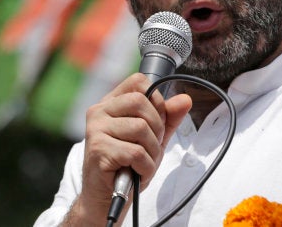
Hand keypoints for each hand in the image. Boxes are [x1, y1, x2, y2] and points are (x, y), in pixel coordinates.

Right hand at [76, 73, 191, 222]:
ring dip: (151, 151)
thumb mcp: (153, 138)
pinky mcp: (97, 150)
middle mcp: (99, 111)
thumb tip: (185, 99)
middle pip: (141, 102)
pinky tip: (137, 172)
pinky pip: (136, 152)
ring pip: (140, 128)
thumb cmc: (128, 165)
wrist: (106, 199)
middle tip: (151, 147)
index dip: (156, 100)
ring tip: (143, 163)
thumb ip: (168, 118)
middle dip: (157, 127)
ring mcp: (95, 129)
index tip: (156, 121)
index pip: (138, 81)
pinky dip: (145, 167)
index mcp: (110, 103)